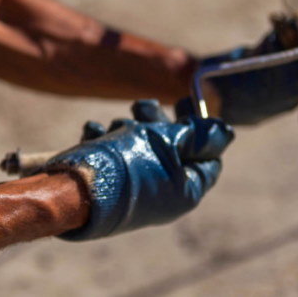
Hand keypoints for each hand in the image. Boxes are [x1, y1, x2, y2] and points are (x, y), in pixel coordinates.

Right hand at [44, 100, 233, 240]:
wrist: (71, 189)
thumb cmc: (125, 162)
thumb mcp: (168, 140)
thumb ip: (198, 134)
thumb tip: (227, 133)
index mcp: (186, 190)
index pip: (209, 157)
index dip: (200, 128)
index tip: (184, 103)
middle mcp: (163, 194)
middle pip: (172, 148)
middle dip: (156, 122)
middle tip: (142, 108)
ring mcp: (134, 191)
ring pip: (140, 148)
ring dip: (128, 127)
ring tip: (115, 125)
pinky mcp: (108, 184)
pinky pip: (115, 156)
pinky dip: (106, 139)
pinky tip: (93, 132)